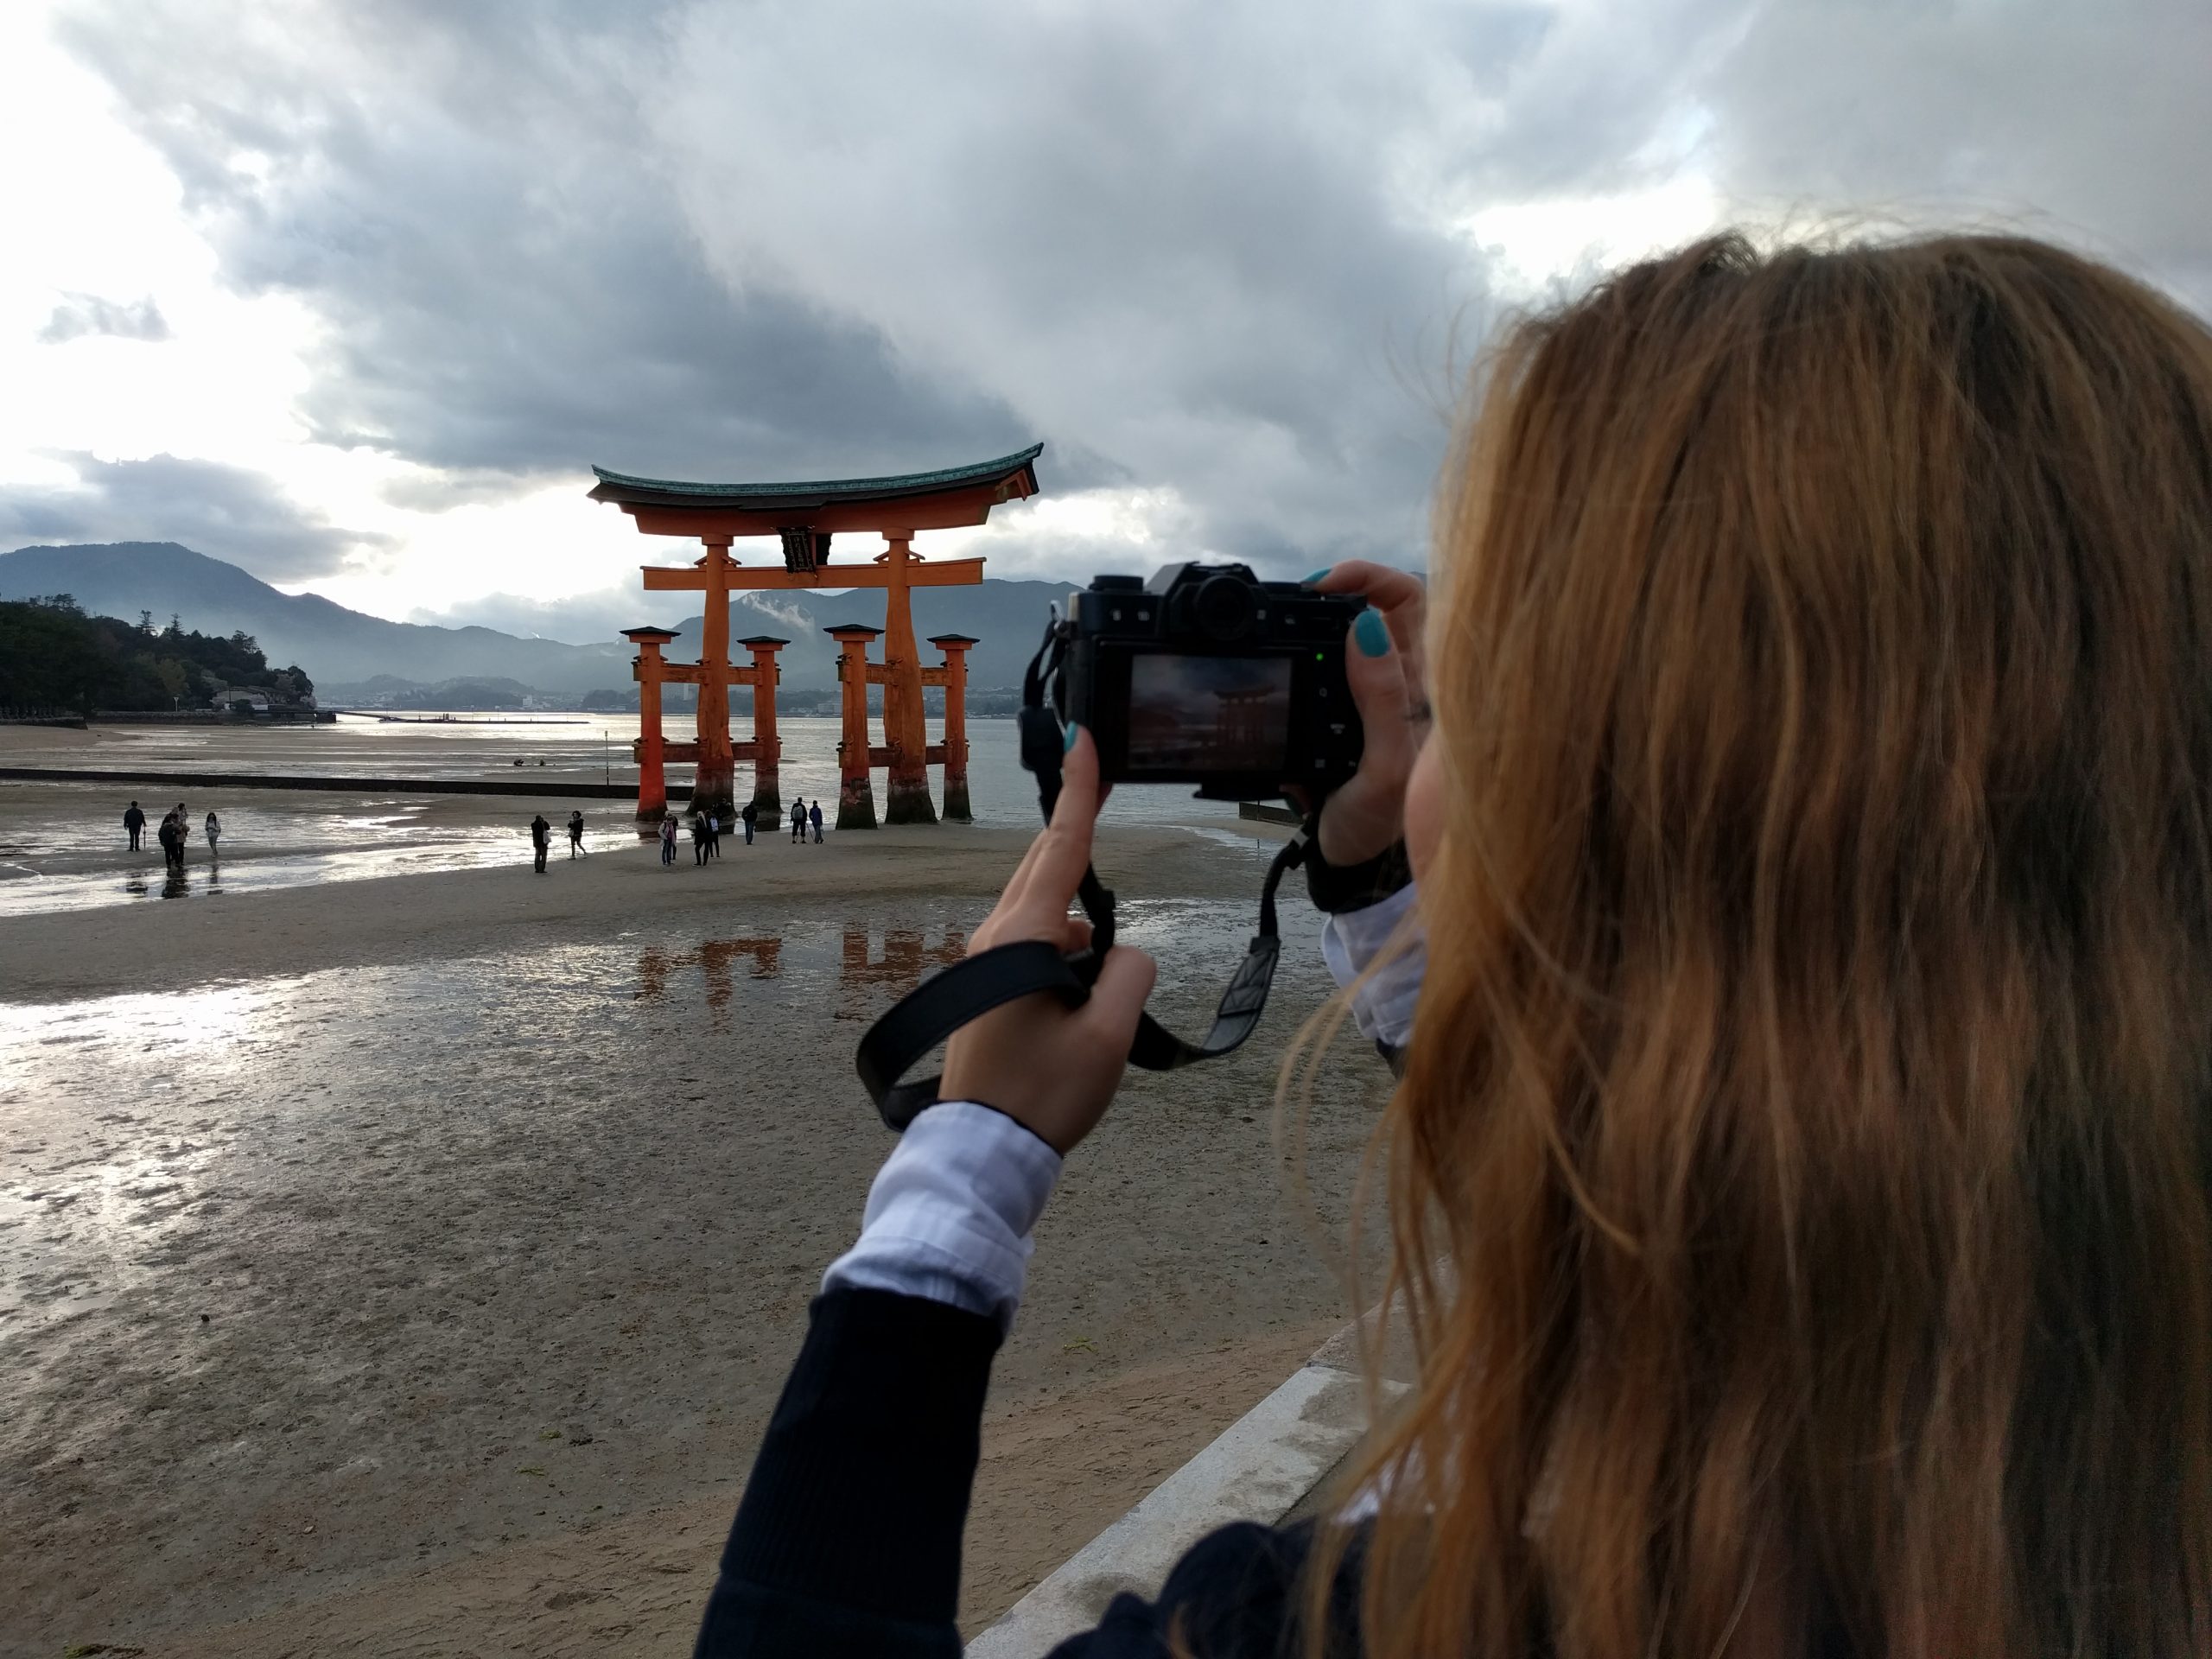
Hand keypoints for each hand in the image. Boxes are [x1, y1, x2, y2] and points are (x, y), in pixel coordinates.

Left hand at [941, 728, 1156, 1154]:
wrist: (981, 1152)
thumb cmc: (1042, 1096)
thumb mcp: (1108, 1038)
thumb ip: (1129, 977)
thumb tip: (1125, 955)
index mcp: (1021, 937)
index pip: (1061, 848)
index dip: (1077, 790)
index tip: (1082, 740)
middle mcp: (994, 938)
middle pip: (1045, 868)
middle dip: (1076, 831)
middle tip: (1096, 779)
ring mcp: (983, 963)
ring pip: (1041, 913)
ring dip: (1079, 920)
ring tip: (1103, 980)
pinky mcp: (984, 990)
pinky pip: (1032, 947)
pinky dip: (1064, 950)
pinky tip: (1086, 994)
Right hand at [1303, 561, 1427, 865]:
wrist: (1355, 866)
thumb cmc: (1384, 824)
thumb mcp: (1386, 765)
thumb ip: (1382, 699)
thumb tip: (1366, 626)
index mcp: (1426, 685)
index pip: (1410, 598)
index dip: (1369, 577)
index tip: (1323, 586)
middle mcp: (1402, 682)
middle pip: (1373, 607)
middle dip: (1332, 596)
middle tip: (1293, 604)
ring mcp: (1371, 698)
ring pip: (1342, 638)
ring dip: (1311, 630)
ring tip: (1281, 638)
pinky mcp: (1342, 716)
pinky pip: (1318, 674)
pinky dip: (1297, 667)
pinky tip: (1282, 677)